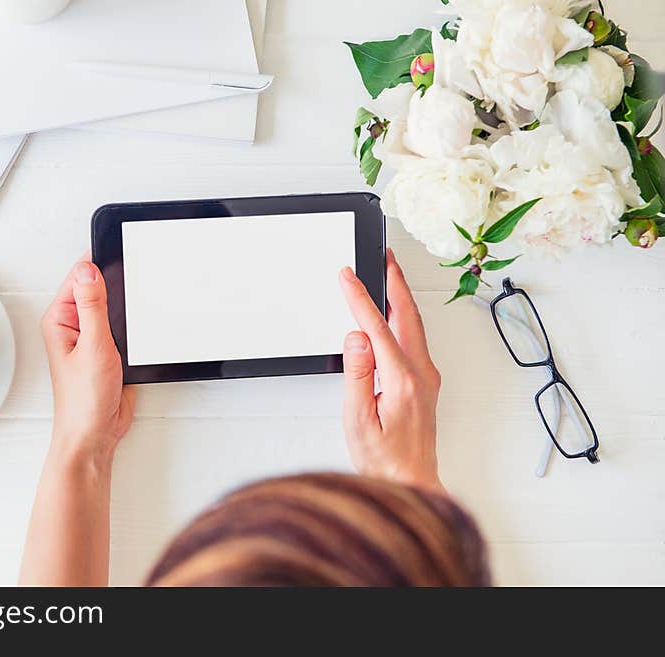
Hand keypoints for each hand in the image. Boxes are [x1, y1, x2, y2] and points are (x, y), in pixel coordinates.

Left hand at [40, 252, 135, 467]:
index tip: (121, 251)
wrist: (95, 434)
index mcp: (60, 319)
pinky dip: (133, 324)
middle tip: (136, 277)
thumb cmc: (83, 400)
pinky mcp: (108, 349)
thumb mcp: (93, 346)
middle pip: (96, 287)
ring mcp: (92, 337)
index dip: (99, 263)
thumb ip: (92, 306)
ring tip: (138, 303)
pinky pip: (122, 325)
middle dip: (116, 282)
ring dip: (126, 306)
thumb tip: (89, 270)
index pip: (79, 276)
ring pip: (112, 306)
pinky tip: (140, 326)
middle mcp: (73, 325)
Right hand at [338, 249, 442, 491]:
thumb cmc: (383, 460)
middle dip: (394, 281)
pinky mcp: (425, 383)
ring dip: (400, 296)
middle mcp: (421, 375)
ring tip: (387, 274)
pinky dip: (402, 316)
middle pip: (407, 315)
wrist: (411, 482)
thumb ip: (358, 375)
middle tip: (383, 255)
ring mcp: (427, 378)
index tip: (347, 275)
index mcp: (403, 381)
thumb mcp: (358, 420)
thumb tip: (357, 337)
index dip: (359, 298)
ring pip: (414, 325)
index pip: (377, 327)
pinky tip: (393, 312)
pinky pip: (414, 339)